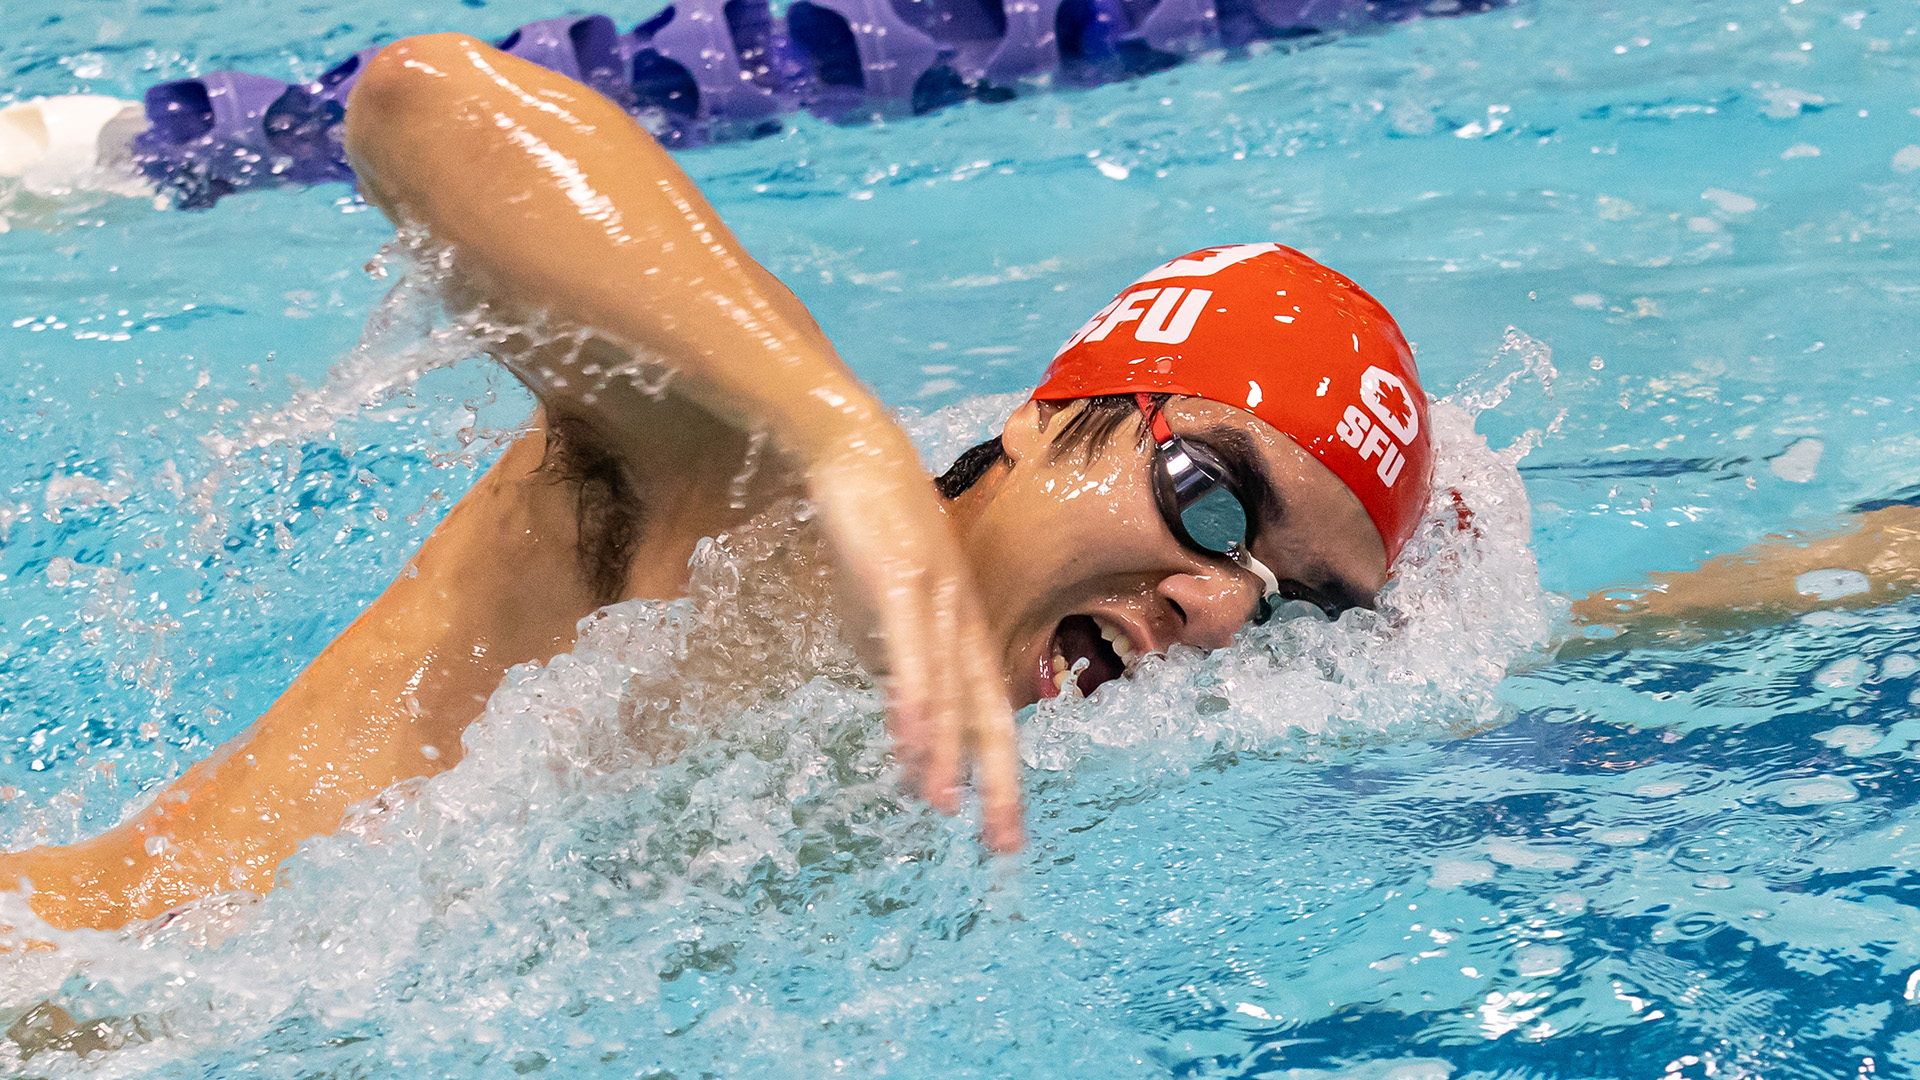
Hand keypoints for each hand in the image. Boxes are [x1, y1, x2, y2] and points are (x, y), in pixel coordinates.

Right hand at [807, 424, 1024, 852]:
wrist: (854, 450)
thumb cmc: (872, 529)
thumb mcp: (886, 607)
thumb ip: (896, 657)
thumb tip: (899, 710)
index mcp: (962, 627)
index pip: (990, 713)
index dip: (1000, 774)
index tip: (1003, 832)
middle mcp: (961, 617)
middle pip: (988, 712)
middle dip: (997, 783)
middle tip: (1003, 846)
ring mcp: (935, 596)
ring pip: (949, 689)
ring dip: (947, 753)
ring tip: (945, 809)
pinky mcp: (900, 576)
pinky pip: (910, 650)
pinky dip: (915, 699)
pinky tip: (914, 740)